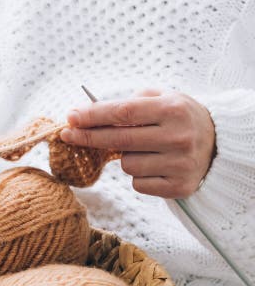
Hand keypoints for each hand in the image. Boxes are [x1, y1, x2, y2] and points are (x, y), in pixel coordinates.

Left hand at [61, 90, 216, 197]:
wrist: (219, 145)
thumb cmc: (180, 119)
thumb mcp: (164, 98)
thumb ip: (131, 102)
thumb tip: (89, 113)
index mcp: (173, 110)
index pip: (123, 112)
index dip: (93, 116)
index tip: (70, 117)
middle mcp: (178, 137)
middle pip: (118, 140)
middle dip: (88, 137)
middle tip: (67, 134)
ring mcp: (179, 164)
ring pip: (126, 165)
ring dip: (125, 158)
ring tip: (146, 150)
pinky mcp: (178, 187)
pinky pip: (138, 184)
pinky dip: (139, 176)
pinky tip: (155, 166)